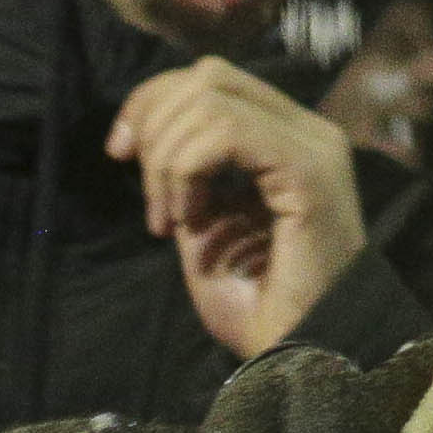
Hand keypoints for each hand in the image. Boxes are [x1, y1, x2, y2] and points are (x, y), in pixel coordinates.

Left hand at [106, 57, 373, 358]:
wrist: (303, 357)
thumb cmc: (259, 305)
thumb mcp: (204, 223)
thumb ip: (185, 172)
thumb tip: (142, 131)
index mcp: (287, 137)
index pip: (212, 79)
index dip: (152, 102)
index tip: (119, 153)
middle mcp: (308, 131)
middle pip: (207, 75)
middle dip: (153, 123)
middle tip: (149, 198)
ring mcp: (313, 146)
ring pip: (209, 97)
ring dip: (166, 160)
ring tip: (169, 222)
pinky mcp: (308, 169)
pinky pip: (225, 133)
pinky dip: (186, 171)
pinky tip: (188, 222)